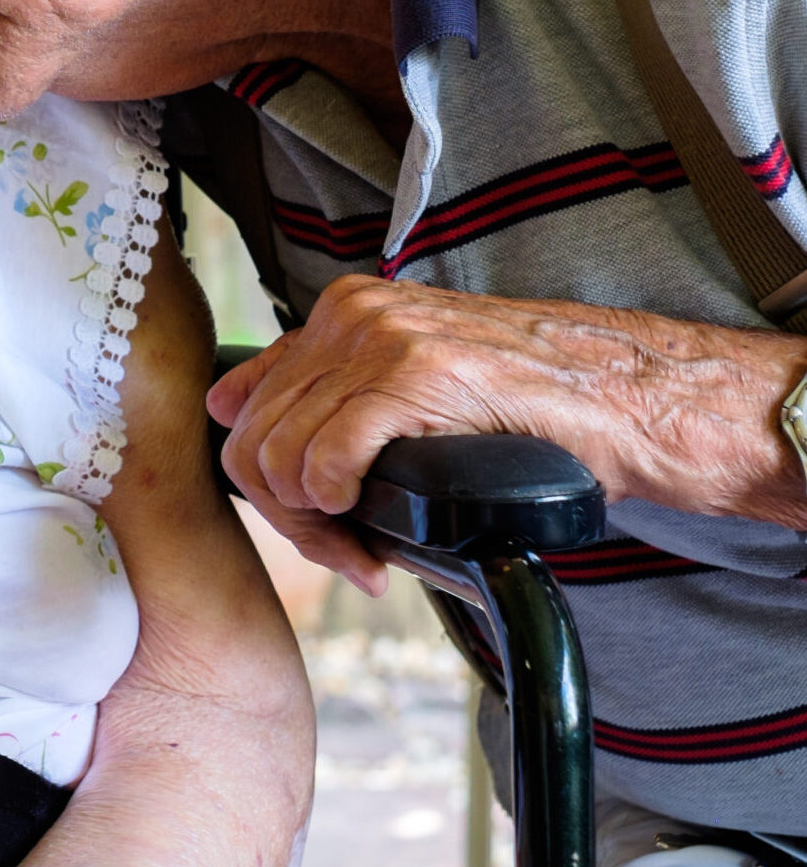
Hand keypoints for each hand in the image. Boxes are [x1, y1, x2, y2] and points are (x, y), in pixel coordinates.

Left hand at [206, 273, 572, 592]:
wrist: (629, 397)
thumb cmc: (525, 408)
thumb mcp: (409, 385)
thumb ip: (331, 393)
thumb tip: (238, 426)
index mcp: (340, 312)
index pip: (243, 404)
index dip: (265, 482)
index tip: (314, 523)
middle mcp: (350, 315)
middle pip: (252, 436)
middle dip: (287, 515)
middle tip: (342, 554)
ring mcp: (380, 338)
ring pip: (279, 452)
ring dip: (312, 526)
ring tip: (363, 552)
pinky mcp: (417, 375)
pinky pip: (325, 457)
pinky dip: (335, 507)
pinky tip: (371, 530)